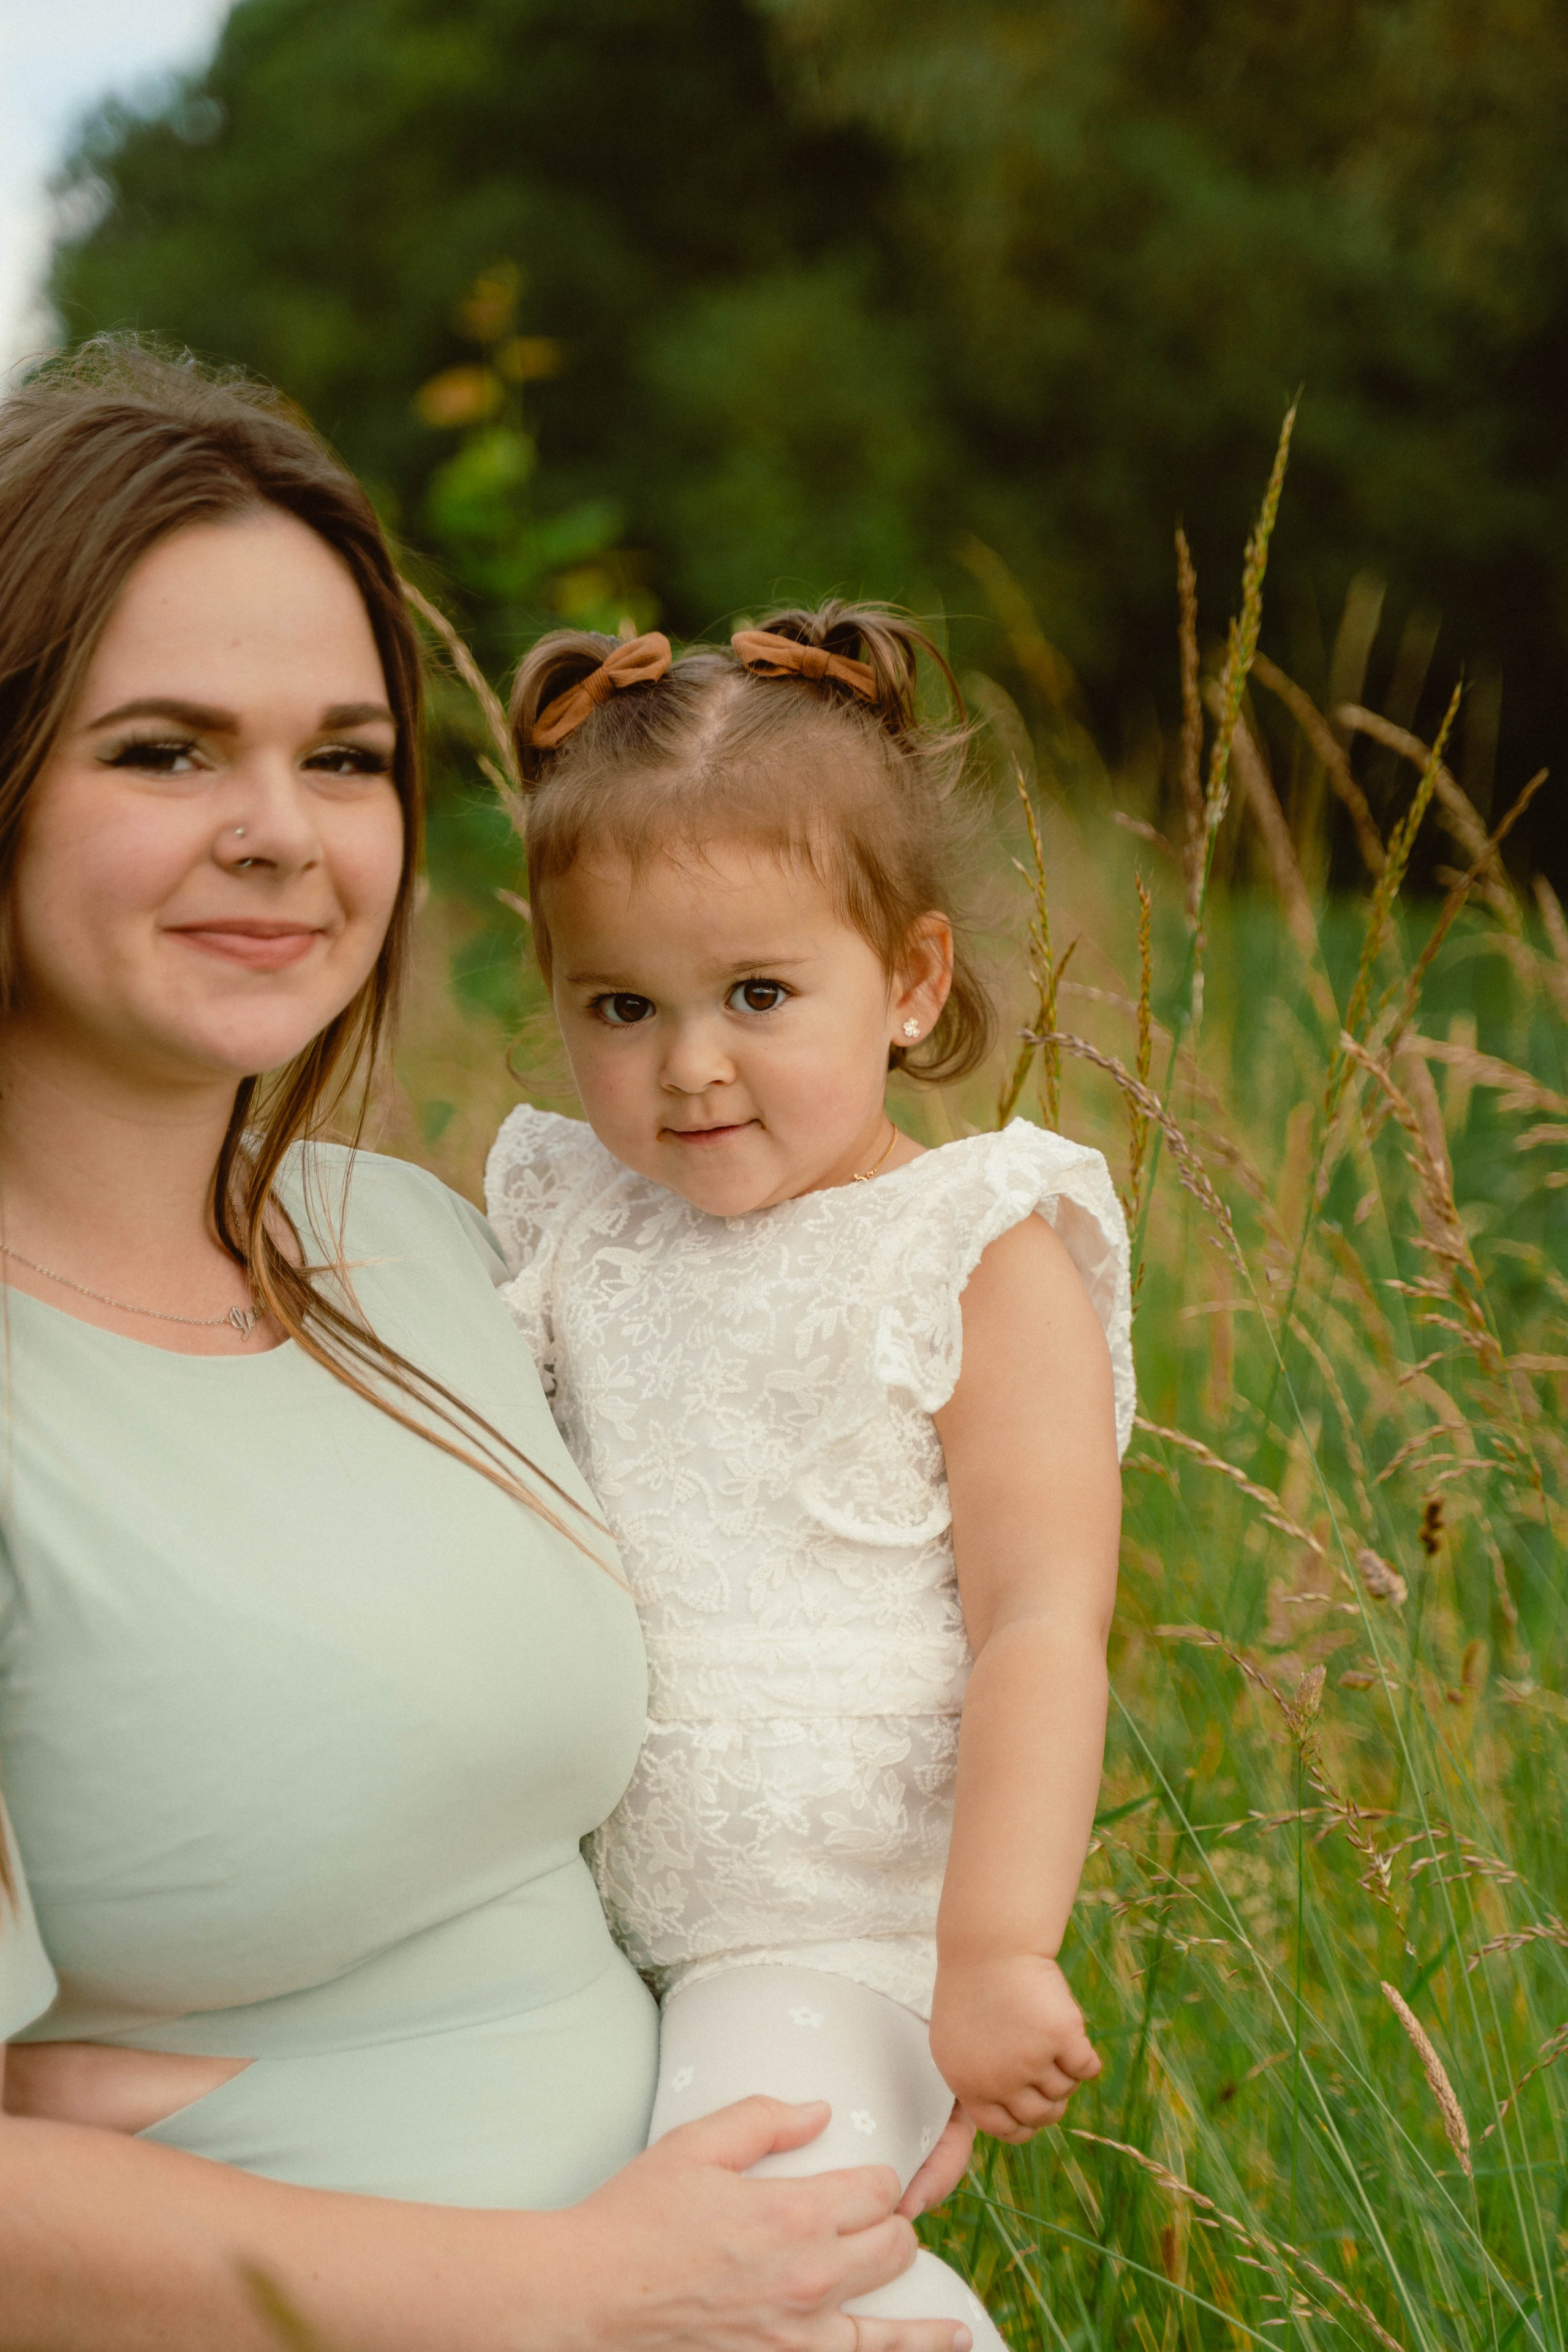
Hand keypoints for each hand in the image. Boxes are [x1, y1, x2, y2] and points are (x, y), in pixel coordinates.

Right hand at [535, 2096, 974, 2351]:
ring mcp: (798, 2334)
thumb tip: (819, 2111)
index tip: (863, 2178)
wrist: (591, 2296)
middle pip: (892, 2246)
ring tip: (950, 2323)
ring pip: (890, 2321)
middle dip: (892, 2227)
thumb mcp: (695, 2145)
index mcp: (791, 2214)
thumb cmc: (636, 2218)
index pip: (876, 2189)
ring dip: (917, 2308)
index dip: (876, 2178)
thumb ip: (764, 2120)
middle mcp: (808, 2278)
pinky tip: (939, 2350)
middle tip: (876, 2223)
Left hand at [929, 1953, 1099, 2142]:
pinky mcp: (1060, 2037)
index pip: (1004, 2130)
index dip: (1025, 2125)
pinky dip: (1086, 2057)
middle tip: (1051, 2073)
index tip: (1036, 2113)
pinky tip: (1072, 2035)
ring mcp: (1030, 2061)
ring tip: (1052, 2039)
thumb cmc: (973, 1987)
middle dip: (1052, 2101)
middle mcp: (998, 2081)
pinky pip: (1087, 2068)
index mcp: (968, 2085)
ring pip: (1065, 2090)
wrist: (990, 1944)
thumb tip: (1008, 2116)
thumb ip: (977, 2081)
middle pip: (1041, 2115)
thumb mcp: (956, 2043)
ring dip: (1065, 2070)